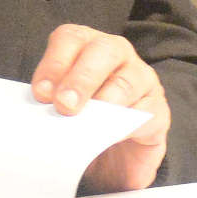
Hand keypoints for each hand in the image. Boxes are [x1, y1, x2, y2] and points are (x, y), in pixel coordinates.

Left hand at [30, 23, 169, 191]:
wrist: (111, 159)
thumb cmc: (81, 122)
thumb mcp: (61, 109)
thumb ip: (51, 102)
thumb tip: (38, 109)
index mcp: (86, 46)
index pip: (70, 39)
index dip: (54, 63)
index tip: (40, 93)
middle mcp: (116, 54)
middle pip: (103, 51)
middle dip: (81, 78)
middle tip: (64, 106)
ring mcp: (142, 79)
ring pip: (127, 80)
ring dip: (105, 102)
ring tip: (87, 124)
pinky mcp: (158, 109)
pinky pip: (146, 113)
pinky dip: (126, 125)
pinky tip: (110, 136)